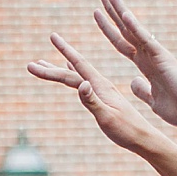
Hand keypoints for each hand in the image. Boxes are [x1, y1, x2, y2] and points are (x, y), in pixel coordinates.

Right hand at [29, 33, 165, 157]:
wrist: (144, 138)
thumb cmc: (126, 131)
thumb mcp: (107, 117)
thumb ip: (92, 101)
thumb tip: (80, 83)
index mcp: (101, 86)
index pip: (78, 66)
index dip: (63, 51)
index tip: (51, 37)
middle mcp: (101, 85)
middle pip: (72, 71)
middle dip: (51, 67)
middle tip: (32, 62)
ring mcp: (102, 91)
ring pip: (76, 76)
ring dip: (59, 70)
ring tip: (44, 64)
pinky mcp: (104, 99)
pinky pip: (84, 83)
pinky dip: (74, 75)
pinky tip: (72, 73)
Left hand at [92, 0, 176, 133]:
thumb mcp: (153, 101)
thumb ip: (142, 90)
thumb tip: (133, 81)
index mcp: (145, 65)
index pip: (122, 43)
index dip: (109, 30)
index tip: (97, 15)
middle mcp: (149, 55)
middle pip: (125, 30)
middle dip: (112, 12)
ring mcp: (155, 54)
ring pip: (133, 29)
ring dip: (119, 11)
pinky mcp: (162, 57)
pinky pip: (146, 39)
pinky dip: (135, 26)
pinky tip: (124, 13)